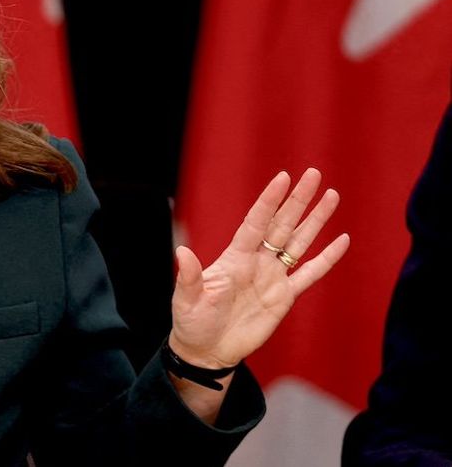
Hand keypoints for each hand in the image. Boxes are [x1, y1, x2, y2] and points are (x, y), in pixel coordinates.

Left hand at [169, 168, 350, 368]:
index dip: (269, 201)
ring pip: (299, 242)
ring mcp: (272, 277)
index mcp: (234, 257)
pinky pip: (310, 274)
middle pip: (282, 224)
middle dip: (298, 200)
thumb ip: (189, 276)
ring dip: (315, 220)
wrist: (207, 350)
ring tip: (331, 196)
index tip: (283, 177)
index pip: (256, 222)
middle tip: (314, 174)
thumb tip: (182, 252)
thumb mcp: (186, 299)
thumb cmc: (192, 321)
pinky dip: (327, 258)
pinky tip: (342, 240)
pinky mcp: (284, 297)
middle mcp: (256, 262)